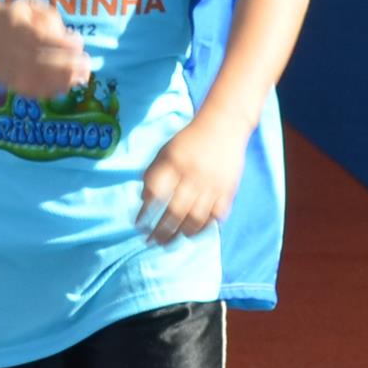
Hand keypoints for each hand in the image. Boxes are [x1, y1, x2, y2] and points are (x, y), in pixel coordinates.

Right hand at [0, 0, 91, 100]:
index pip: (45, 39)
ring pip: (38, 80)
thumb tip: (69, 38)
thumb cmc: (14, 17)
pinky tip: (64, 87)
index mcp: (18, 29)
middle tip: (86, 65)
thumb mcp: (32, 8)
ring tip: (80, 77)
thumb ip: (51, 20)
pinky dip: (49, 91)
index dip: (64, 44)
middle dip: (69, 66)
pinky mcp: (9, 81)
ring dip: (62, 81)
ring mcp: (9, 68)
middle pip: (43, 63)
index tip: (79, 42)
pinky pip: (30, 91)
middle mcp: (12, 50)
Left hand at [136, 114, 245, 243]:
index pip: (155, 193)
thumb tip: (143, 200)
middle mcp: (193, 175)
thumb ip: (153, 173)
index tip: (138, 225)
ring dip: (181, 233)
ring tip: (170, 241)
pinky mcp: (228, 190)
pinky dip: (204, 227)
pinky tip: (193, 233)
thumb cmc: (189, 141)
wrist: (224, 125)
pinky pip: (216, 216)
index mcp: (174, 163)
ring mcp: (212, 184)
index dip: (145, 212)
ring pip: (195, 218)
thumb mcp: (165, 151)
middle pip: (175, 211)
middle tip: (152, 242)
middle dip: (161, 231)